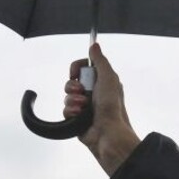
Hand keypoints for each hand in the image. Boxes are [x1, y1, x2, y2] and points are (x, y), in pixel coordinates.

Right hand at [63, 43, 140, 175]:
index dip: (76, 68)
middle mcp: (92, 92)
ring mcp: (84, 106)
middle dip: (73, 86)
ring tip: (83, 108)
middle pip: (71, 81)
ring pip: (67, 96)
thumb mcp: (109, 78)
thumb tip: (94, 45)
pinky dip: (71, 112)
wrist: (108, 133)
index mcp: (101, 81)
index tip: (76, 73)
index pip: (82, 67)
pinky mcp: (76, 119)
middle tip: (81, 91)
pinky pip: (65, 110)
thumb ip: (100, 61)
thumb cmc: (112, 106)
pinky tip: (80, 116)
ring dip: (73, 101)